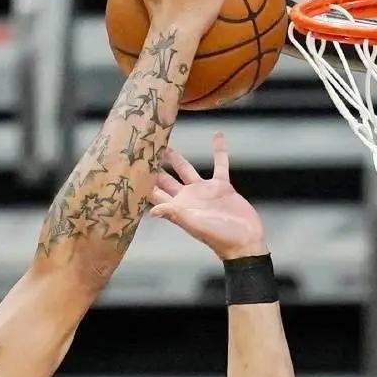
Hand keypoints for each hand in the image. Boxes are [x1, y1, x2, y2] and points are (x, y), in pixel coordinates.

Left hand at [150, 134, 265, 259]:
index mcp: (178, 207)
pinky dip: (219, 151)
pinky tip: (218, 136)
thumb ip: (174, 214)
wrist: (244, 240)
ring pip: (187, 169)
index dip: (143, 181)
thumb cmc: (218, 237)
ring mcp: (204, 191)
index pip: (154, 192)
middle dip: (154, 167)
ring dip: (177, 158)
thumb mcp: (194, 224)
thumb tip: (151, 212)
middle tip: (143, 151)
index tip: (132, 166)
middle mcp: (188, 198)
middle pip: (165, 179)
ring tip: (166, 143)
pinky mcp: (222, 187)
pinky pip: (220, 164)